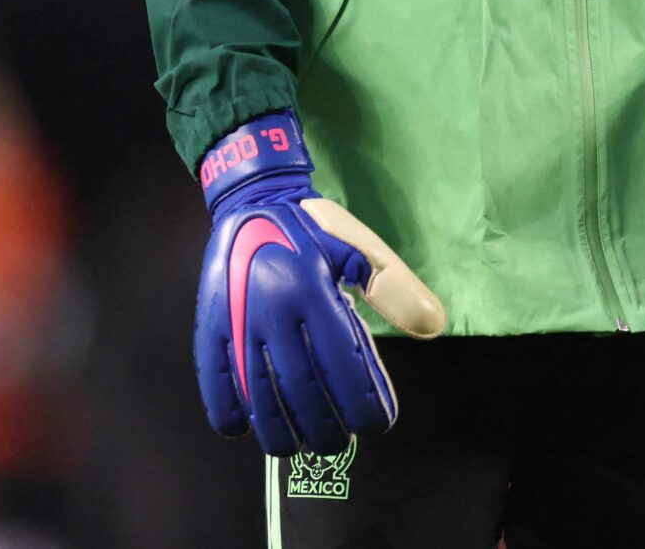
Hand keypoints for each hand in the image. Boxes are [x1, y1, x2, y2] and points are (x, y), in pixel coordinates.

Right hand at [193, 111, 445, 454]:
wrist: (254, 198)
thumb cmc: (315, 229)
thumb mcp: (362, 250)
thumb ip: (397, 290)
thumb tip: (434, 326)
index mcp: (314, 290)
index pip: (342, 365)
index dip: (362, 403)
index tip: (376, 425)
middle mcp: (273, 308)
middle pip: (300, 388)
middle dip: (324, 426)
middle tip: (339, 443)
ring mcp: (237, 317)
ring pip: (257, 390)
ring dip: (277, 428)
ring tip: (296, 446)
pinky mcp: (210, 320)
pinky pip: (214, 374)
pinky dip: (225, 408)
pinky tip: (241, 429)